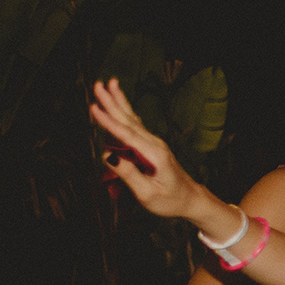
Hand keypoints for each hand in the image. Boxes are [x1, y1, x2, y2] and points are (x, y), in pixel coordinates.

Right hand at [91, 79, 202, 219]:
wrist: (190, 199)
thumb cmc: (170, 200)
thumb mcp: (147, 193)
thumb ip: (128, 173)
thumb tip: (107, 156)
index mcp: (154, 155)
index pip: (126, 135)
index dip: (108, 121)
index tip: (94, 108)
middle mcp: (155, 144)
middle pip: (129, 120)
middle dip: (113, 101)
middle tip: (99, 84)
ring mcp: (154, 143)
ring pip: (133, 119)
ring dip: (119, 102)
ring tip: (109, 85)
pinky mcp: (152, 146)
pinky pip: (135, 126)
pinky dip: (125, 113)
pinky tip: (118, 103)